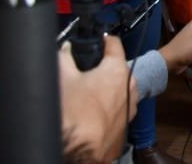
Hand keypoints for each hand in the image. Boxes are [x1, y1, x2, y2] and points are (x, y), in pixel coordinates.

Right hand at [59, 36, 135, 162]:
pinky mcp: (124, 125)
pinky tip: (87, 113)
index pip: (115, 44)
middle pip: (115, 68)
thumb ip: (64, 57)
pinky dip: (104, 107)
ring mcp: (130, 107)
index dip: (103, 40)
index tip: (97, 40)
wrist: (80, 152)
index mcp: (118, 70)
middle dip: (100, 68)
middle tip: (80, 71)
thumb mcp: (61, 78)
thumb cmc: (73, 115)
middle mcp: (130, 86)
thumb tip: (66, 48)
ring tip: (81, 95)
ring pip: (116, 90)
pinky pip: (115, 108)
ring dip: (102, 89)